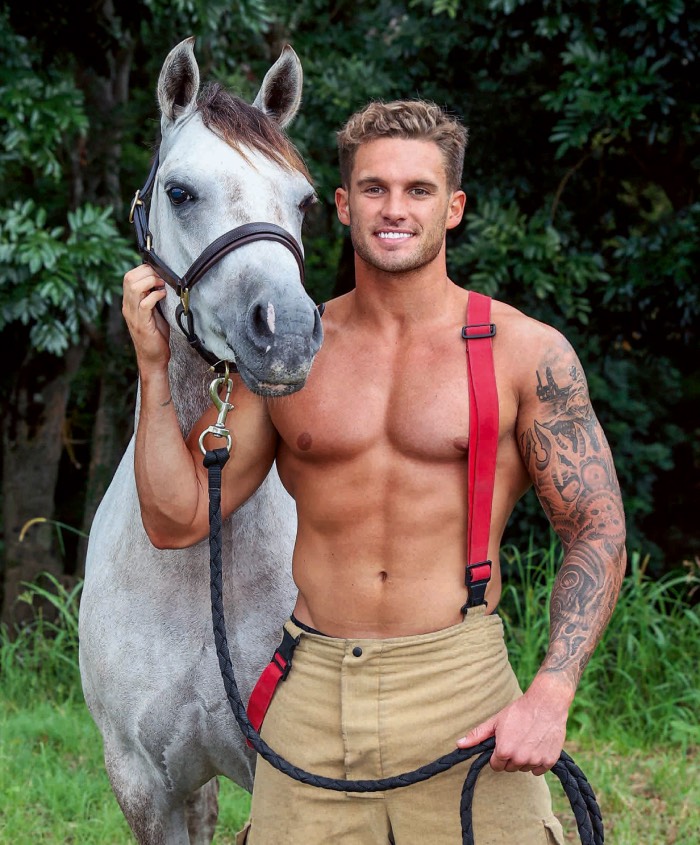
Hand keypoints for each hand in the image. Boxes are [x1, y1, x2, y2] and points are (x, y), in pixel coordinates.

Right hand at [122, 264, 169, 371]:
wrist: (153, 358)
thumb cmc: (156, 335)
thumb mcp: (154, 311)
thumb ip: (154, 297)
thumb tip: (164, 281)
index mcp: (129, 302)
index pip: (129, 277)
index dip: (143, 270)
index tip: (158, 272)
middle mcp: (128, 306)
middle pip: (129, 278)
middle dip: (147, 272)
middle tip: (161, 278)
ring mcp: (133, 315)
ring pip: (134, 288)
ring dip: (150, 282)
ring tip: (161, 285)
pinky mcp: (142, 323)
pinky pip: (145, 304)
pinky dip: (155, 296)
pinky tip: (163, 296)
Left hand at [456, 675, 570, 775]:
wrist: (545, 704)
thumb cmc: (519, 711)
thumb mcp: (495, 721)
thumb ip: (477, 736)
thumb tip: (459, 745)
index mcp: (504, 751)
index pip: (496, 766)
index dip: (497, 755)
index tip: (503, 745)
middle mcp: (519, 759)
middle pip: (510, 768)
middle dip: (510, 757)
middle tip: (515, 740)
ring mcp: (535, 761)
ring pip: (524, 768)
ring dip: (524, 759)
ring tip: (527, 740)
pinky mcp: (549, 761)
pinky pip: (539, 770)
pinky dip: (538, 761)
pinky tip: (537, 745)